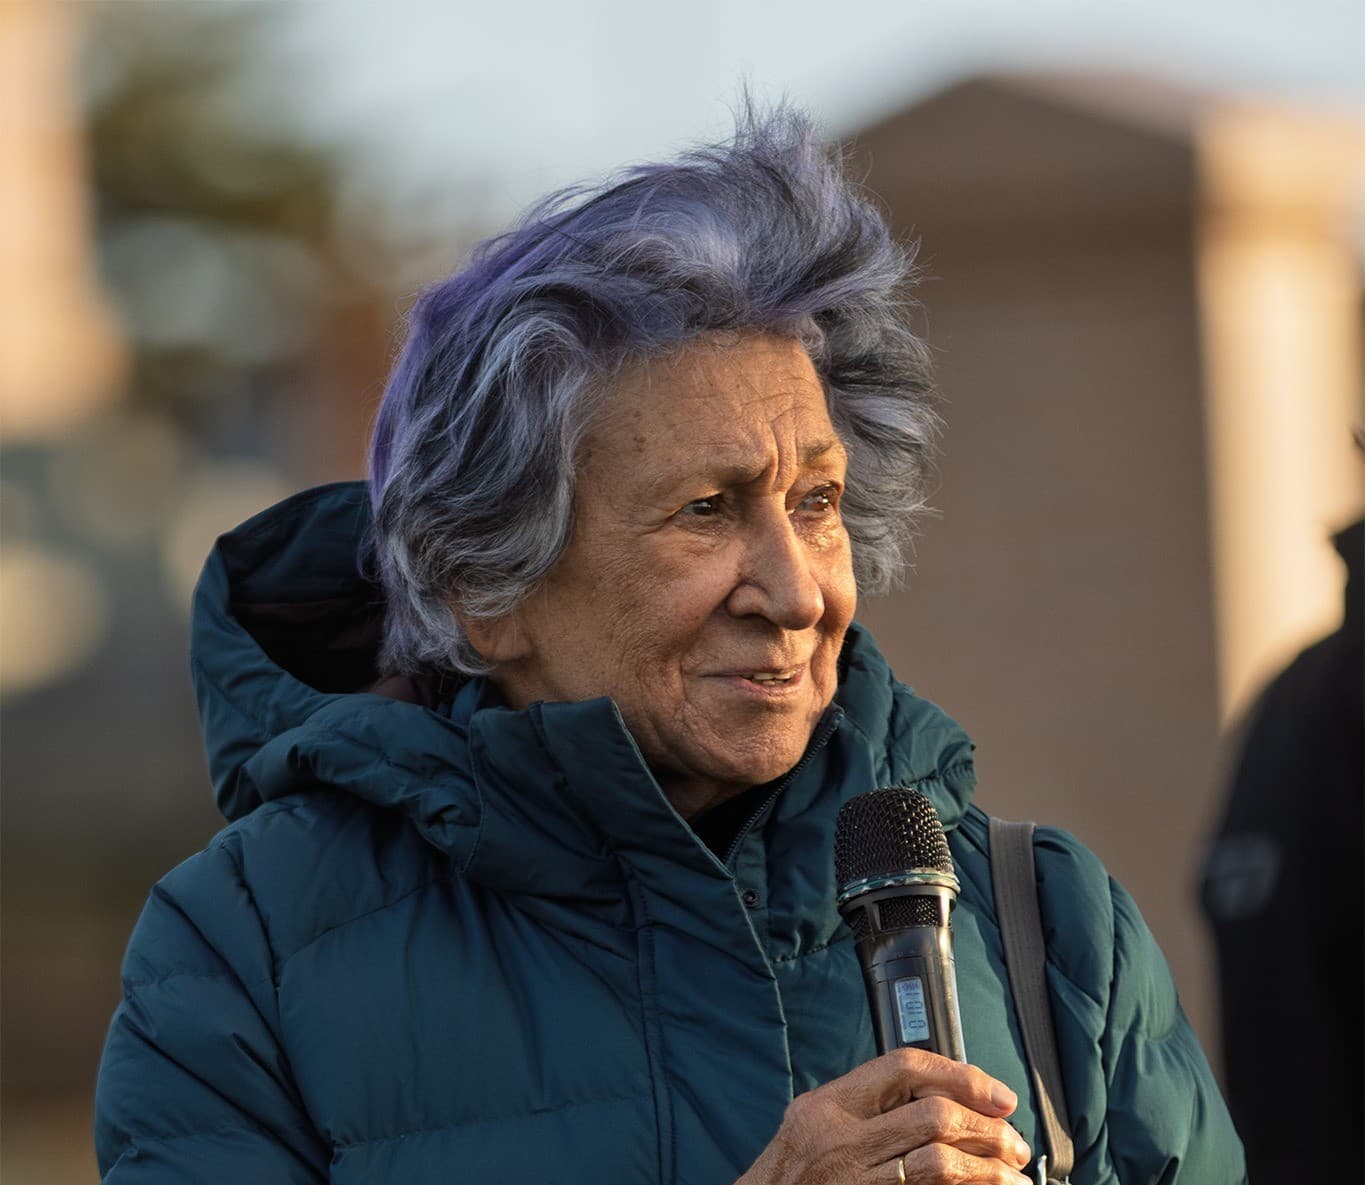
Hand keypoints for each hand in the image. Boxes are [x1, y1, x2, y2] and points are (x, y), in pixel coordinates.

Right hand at [736, 1048, 1033, 1183]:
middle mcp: (840, 1142)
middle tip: (1013, 1144)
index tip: (998, 1096)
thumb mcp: (813, 1123)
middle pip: (933, 1117)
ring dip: (988, 1171)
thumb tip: (942, 1097)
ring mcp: (855, 1182)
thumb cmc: (790, 1175)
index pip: (904, 1068)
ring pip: (940, 1165)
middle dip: (987, 1130)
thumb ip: (865, 1106)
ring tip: (1013, 1178)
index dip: (961, 1075)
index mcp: (828, 1106)